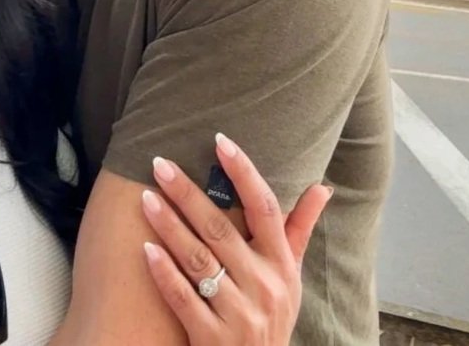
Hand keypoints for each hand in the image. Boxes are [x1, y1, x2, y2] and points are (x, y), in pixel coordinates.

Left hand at [140, 133, 331, 344]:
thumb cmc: (273, 316)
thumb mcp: (292, 277)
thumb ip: (300, 229)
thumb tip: (323, 187)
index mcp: (282, 264)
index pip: (265, 208)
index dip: (243, 172)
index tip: (220, 141)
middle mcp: (264, 286)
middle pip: (220, 228)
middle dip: (187, 193)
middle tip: (159, 164)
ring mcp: (238, 314)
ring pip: (198, 260)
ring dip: (169, 226)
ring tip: (145, 198)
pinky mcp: (212, 339)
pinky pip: (183, 299)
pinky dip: (164, 273)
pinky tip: (145, 249)